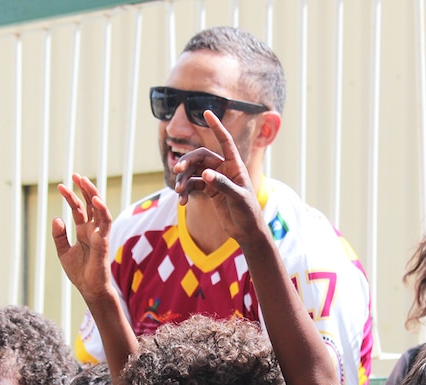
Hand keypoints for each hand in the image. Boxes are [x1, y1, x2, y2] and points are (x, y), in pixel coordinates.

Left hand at [52, 174, 112, 301]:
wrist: (89, 289)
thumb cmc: (79, 272)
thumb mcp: (63, 252)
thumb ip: (59, 235)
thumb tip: (57, 218)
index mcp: (84, 230)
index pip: (78, 208)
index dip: (70, 196)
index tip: (61, 186)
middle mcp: (93, 229)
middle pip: (90, 204)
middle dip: (84, 189)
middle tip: (75, 175)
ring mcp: (100, 234)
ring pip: (99, 208)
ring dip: (92, 194)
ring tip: (83, 181)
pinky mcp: (104, 241)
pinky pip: (105, 222)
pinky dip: (102, 210)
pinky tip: (94, 200)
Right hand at [173, 110, 266, 245]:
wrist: (246, 231)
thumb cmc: (248, 212)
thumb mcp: (237, 198)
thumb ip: (222, 185)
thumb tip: (205, 174)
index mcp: (235, 165)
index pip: (225, 141)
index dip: (216, 127)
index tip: (206, 112)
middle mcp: (224, 169)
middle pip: (200, 157)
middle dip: (187, 161)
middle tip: (177, 169)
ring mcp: (215, 179)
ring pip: (193, 172)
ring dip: (184, 180)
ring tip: (179, 192)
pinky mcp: (209, 191)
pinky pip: (193, 185)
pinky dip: (186, 191)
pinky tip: (182, 201)